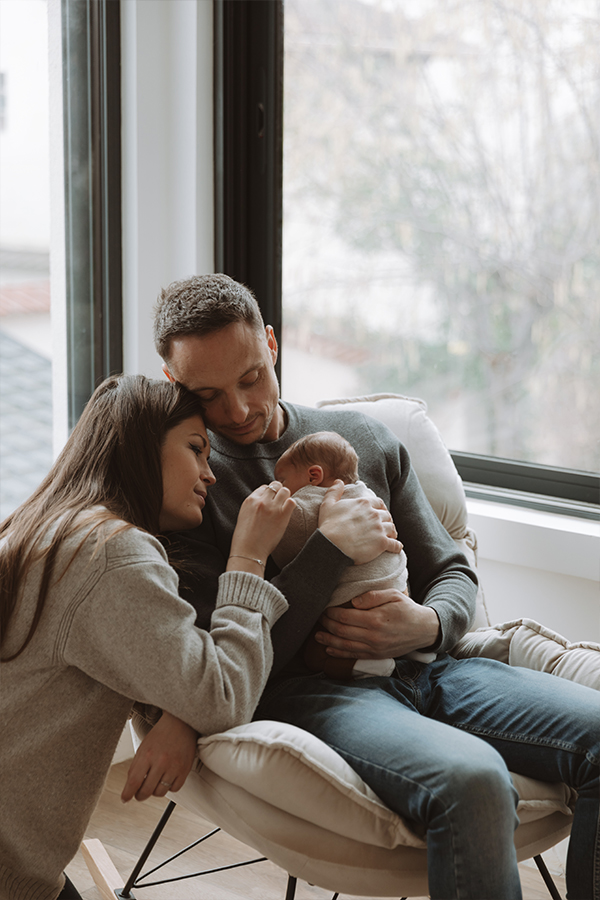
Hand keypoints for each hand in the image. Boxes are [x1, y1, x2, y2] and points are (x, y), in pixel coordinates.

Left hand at [121, 712, 197, 802]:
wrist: (181, 724)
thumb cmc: (160, 735)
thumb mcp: (143, 748)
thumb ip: (136, 767)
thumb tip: (130, 787)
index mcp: (147, 755)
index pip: (134, 781)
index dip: (127, 794)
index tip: (125, 799)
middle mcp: (161, 762)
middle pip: (146, 791)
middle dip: (140, 796)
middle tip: (139, 794)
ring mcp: (174, 767)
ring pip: (160, 793)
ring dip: (155, 791)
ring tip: (155, 782)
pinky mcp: (185, 770)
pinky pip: (174, 789)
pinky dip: (169, 787)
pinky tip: (167, 778)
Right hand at [228, 482, 295, 573]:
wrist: (248, 551)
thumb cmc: (245, 538)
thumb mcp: (244, 515)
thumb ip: (254, 505)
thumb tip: (265, 501)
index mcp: (250, 500)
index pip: (264, 487)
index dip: (269, 494)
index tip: (270, 502)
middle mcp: (261, 501)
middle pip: (275, 486)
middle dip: (278, 493)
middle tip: (279, 504)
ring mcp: (272, 507)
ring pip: (285, 491)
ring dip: (285, 498)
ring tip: (283, 508)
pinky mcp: (282, 515)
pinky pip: (292, 502)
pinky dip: (291, 505)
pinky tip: (287, 513)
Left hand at [315, 589, 440, 658]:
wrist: (424, 630)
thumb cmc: (407, 609)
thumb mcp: (393, 595)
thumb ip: (372, 596)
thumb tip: (353, 602)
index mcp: (376, 619)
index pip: (345, 617)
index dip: (331, 613)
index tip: (324, 608)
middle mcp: (373, 636)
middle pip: (342, 632)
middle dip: (327, 625)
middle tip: (319, 618)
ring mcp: (374, 648)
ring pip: (345, 646)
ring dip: (328, 641)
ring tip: (317, 636)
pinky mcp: (376, 655)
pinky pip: (354, 655)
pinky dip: (339, 653)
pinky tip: (329, 649)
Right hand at [317, 481, 401, 563]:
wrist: (332, 545)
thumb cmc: (329, 526)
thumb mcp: (328, 505)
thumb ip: (334, 491)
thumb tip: (338, 481)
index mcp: (364, 503)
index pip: (379, 503)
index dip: (381, 507)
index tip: (382, 511)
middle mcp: (374, 514)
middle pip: (387, 515)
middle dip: (387, 520)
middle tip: (386, 525)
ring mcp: (379, 528)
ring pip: (392, 528)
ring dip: (392, 532)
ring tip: (391, 536)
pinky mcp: (382, 543)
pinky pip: (395, 544)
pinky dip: (397, 546)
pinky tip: (397, 548)